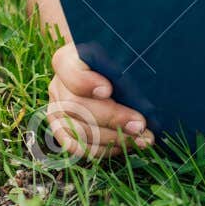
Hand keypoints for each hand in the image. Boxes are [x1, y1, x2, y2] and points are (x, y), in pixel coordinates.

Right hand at [46, 44, 153, 159]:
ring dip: (112, 138)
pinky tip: (124, 146)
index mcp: (69, 59)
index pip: (67, 68)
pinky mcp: (61, 130)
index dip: (85, 82)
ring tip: (141, 139)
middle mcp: (58, 84)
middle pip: (76, 105)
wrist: (106, 75)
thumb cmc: (119, 61)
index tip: (108, 90)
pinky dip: (101, 149)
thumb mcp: (120, 55)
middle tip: (140, 125)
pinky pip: (75, 146)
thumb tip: (148, 76)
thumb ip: (125, 63)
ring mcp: (56, 108)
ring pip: (77, 129)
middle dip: (112, 118)